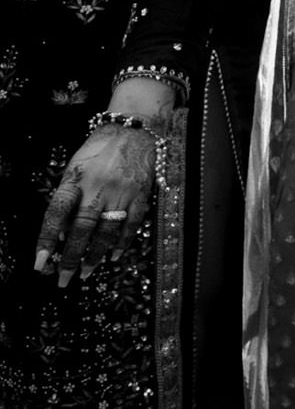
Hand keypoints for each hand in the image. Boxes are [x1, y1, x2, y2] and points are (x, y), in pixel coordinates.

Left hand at [35, 124, 159, 285]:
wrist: (134, 129)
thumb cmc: (98, 149)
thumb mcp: (75, 168)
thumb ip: (68, 197)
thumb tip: (65, 232)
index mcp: (76, 179)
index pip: (57, 214)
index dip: (47, 240)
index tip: (39, 264)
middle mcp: (98, 187)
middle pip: (83, 228)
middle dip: (71, 257)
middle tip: (63, 279)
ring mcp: (121, 191)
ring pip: (107, 230)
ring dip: (96, 254)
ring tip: (86, 271)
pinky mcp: (141, 193)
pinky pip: (132, 223)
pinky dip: (123, 241)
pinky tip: (114, 255)